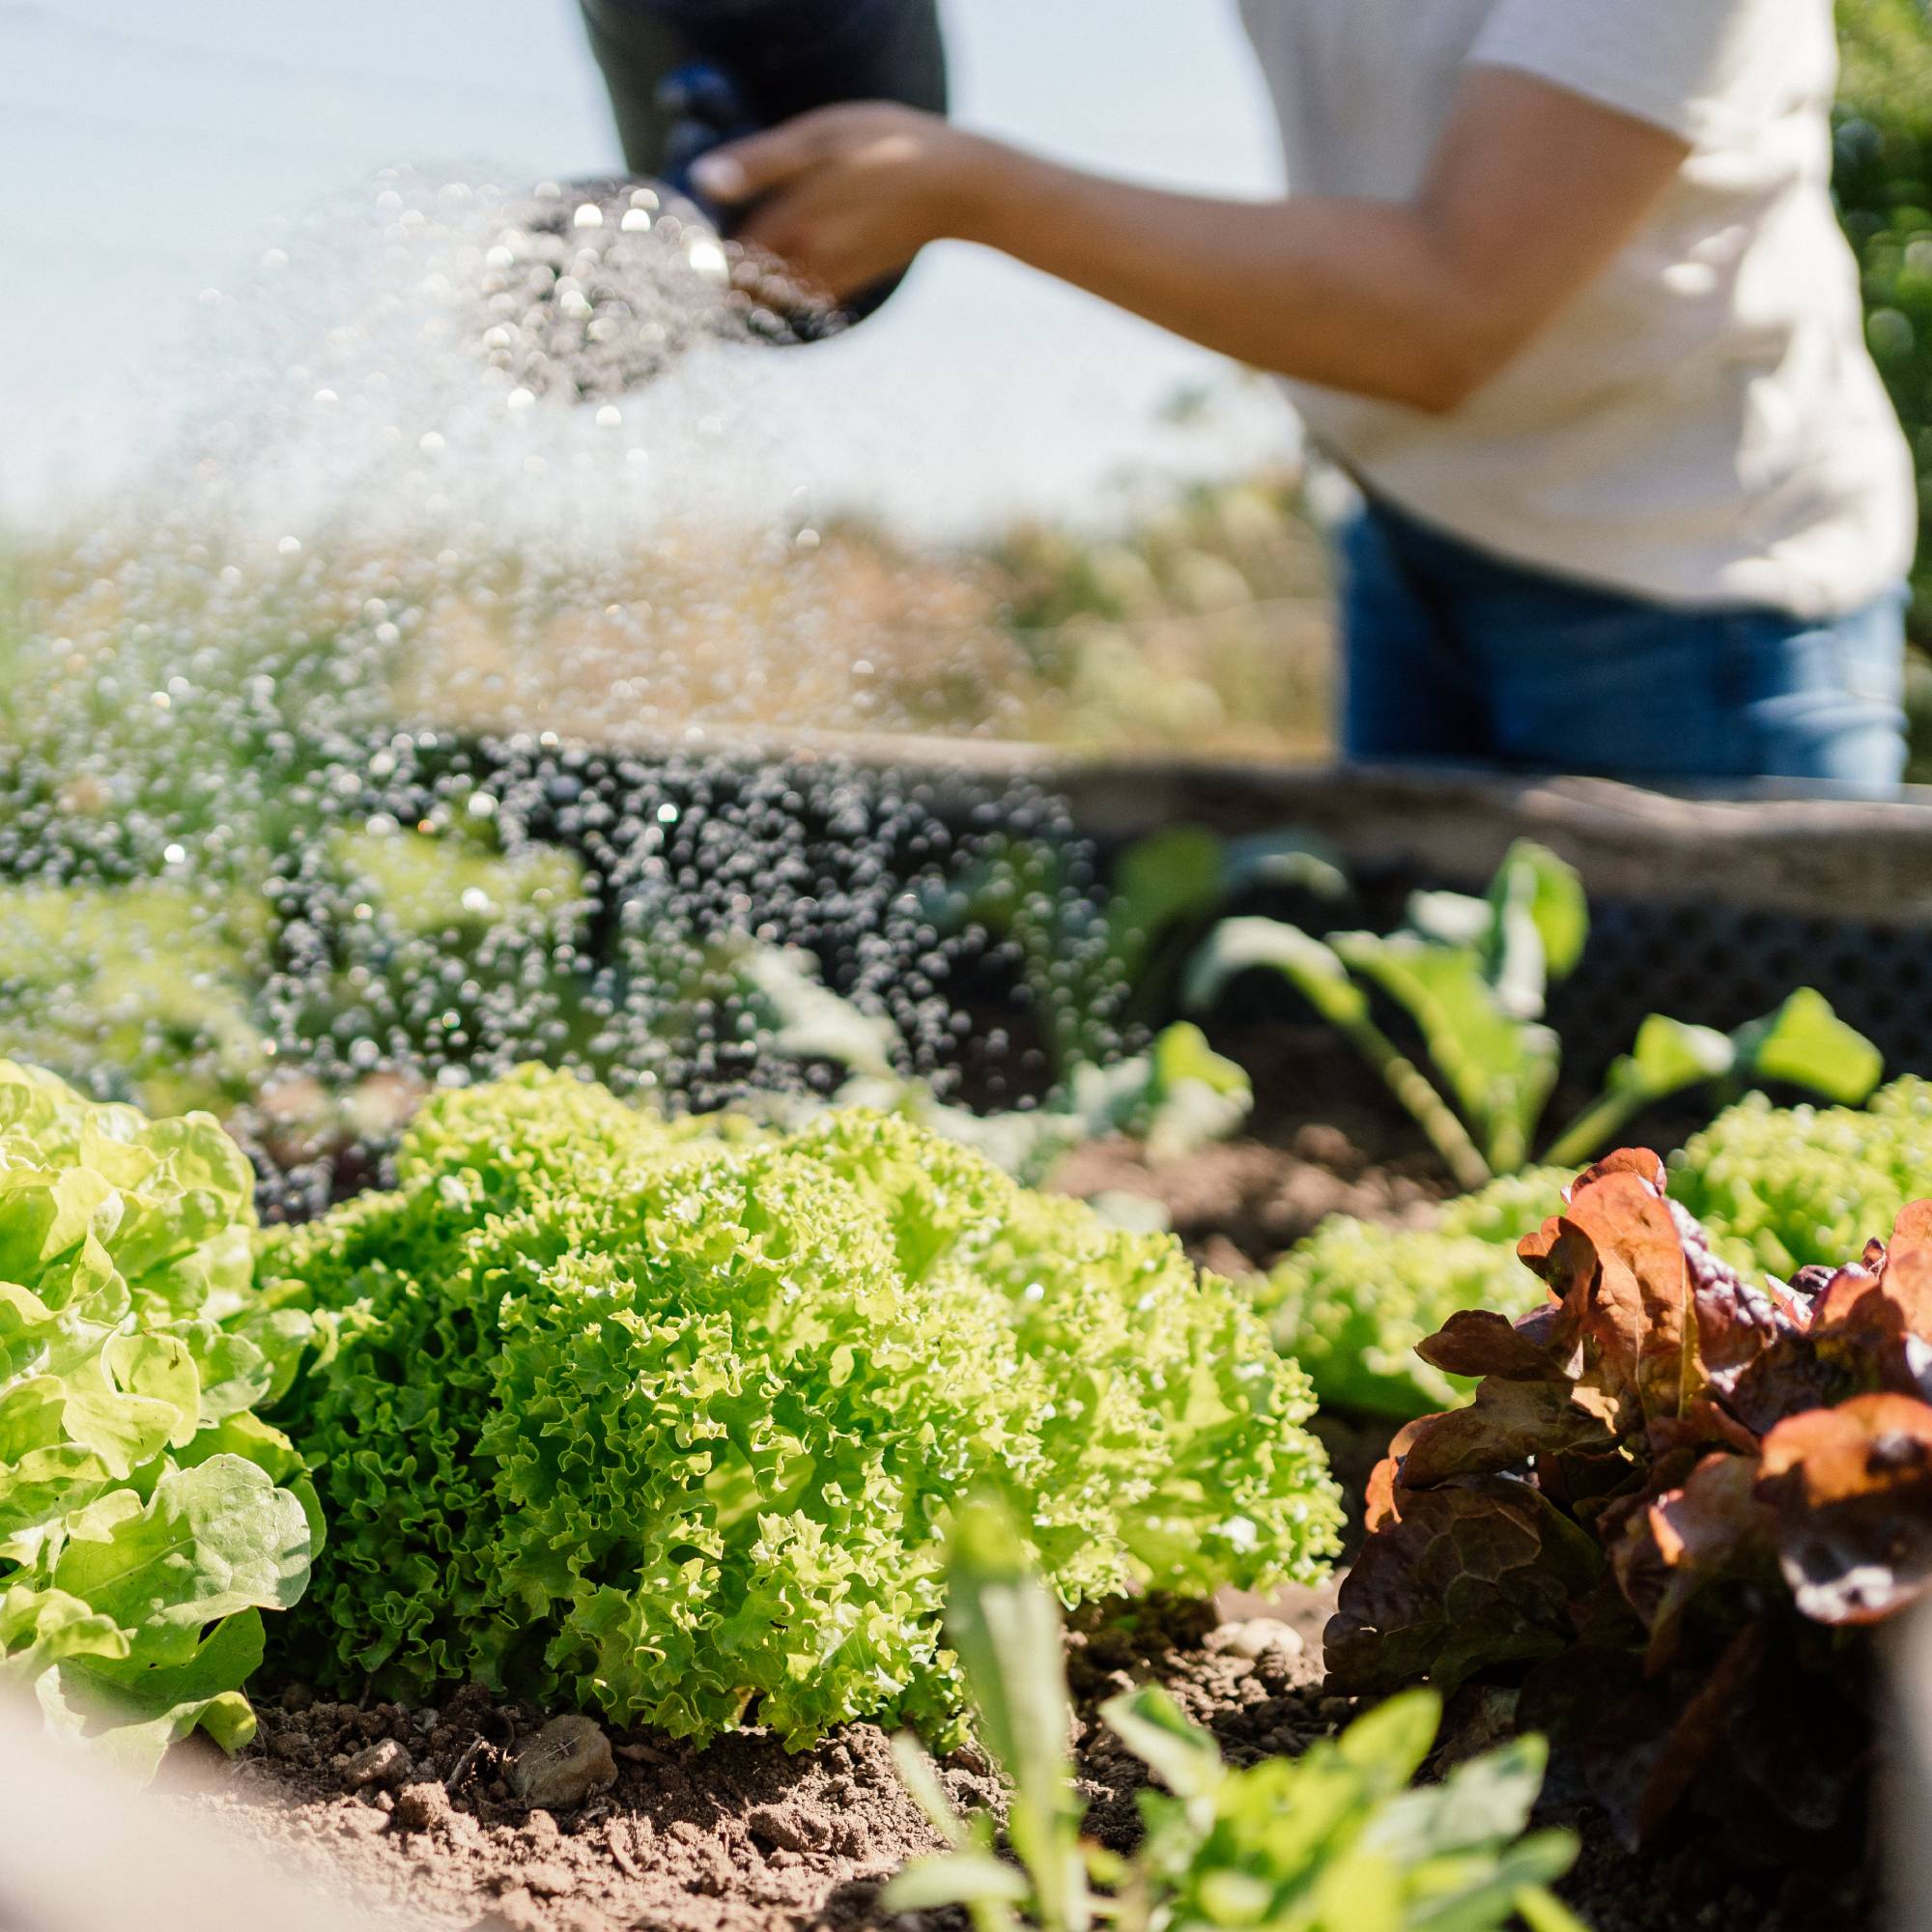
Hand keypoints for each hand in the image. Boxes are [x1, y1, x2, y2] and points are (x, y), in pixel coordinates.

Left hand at [691, 103, 999, 300]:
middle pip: (741, 287)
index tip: (669, 260)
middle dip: (710, 286)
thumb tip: (704, 181)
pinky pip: (802, 300)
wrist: (960, 188)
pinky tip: (768, 287)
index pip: (721, 256)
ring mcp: (832, 275)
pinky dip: (779, 299)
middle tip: (682, 280)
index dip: (692, 261)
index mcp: (789, 223)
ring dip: (742, 297)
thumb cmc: (888, 149)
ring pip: (771, 299)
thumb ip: (760, 163)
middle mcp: (806, 260)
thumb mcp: (820, 138)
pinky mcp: (853, 280)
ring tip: (712, 290)